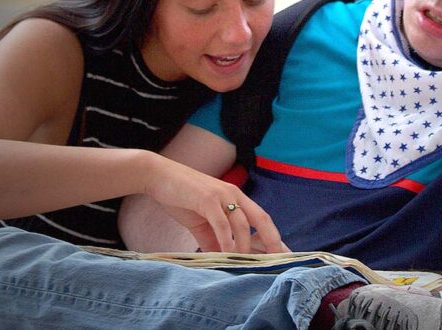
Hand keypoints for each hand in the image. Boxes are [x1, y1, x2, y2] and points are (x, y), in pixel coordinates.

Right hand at [145, 156, 286, 253]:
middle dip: (272, 240)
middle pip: (261, 218)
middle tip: (278, 260)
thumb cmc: (181, 198)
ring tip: (245, 264)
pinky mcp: (206, 199)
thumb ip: (214, 240)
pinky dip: (227, 240)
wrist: (158, 177)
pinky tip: (228, 255)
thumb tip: (223, 261)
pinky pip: (222, 223)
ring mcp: (221, 195)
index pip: (261, 218)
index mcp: (236, 198)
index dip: (273, 236)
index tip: (283, 254)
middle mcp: (233, 194)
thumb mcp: (201, 223)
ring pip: (242, 223)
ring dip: (245, 246)